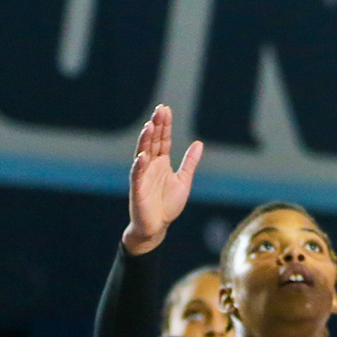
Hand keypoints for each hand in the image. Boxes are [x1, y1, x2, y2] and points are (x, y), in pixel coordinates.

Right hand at [121, 104, 202, 254]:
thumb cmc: (168, 204)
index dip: (165, 125)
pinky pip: (137, 175)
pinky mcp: (137, 188)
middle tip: (160, 110)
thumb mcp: (184, 180)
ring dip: (145, 140)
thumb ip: (190, 162)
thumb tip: (199, 143)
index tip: (165, 109)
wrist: (157, 227)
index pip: (163, 139)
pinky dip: (139, 165)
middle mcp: (150, 165)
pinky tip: (143, 155)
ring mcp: (142, 175)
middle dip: (156, 125)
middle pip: (152, 141)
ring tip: (149, 126)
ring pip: (142, 153)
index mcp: (161, 162)